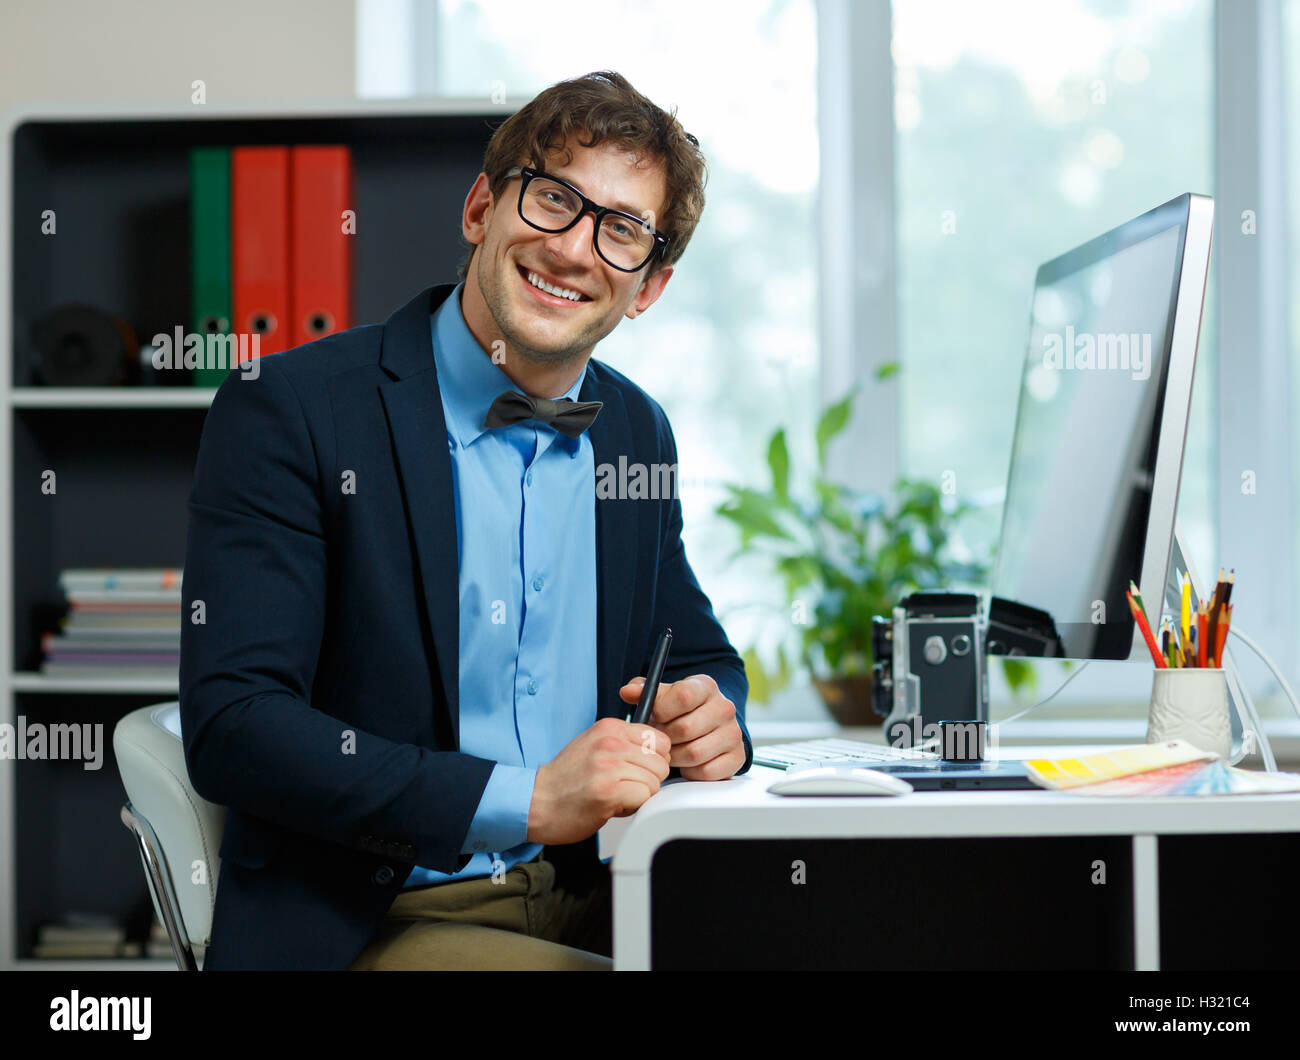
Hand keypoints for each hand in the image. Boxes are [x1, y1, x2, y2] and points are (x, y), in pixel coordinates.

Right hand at [526, 717, 670, 845]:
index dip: (654, 759)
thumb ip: (624, 742)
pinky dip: (633, 807)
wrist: (537, 801)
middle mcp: (610, 743)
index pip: (659, 739)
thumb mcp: (593, 745)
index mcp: (609, 728)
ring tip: (617, 795)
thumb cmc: (565, 779)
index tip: (640, 769)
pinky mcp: (609, 791)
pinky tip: (613, 805)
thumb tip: (659, 751)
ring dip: (640, 795)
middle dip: (649, 779)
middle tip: (626, 785)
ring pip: (654, 781)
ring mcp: (609, 766)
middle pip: (661, 762)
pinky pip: (644, 798)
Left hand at [618, 673, 744, 780]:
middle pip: (686, 729)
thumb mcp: (663, 696)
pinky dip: (690, 771)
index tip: (655, 716)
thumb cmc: (680, 710)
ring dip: (675, 757)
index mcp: (705, 687)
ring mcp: (733, 733)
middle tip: (659, 739)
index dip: (662, 710)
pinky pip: (706, 772)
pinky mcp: (737, 757)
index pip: (683, 696)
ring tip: (670, 751)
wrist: (709, 725)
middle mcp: (724, 707)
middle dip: (665, 738)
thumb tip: (627, 692)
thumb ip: (644, 692)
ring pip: (695, 753)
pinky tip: (686, 762)